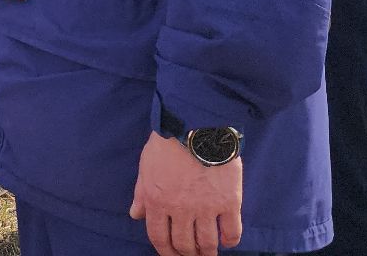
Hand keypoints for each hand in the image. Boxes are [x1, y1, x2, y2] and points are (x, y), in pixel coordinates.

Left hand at [129, 132, 242, 255]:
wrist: (197, 124)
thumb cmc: (168, 142)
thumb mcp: (146, 166)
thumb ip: (141, 193)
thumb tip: (135, 214)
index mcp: (156, 200)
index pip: (159, 237)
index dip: (165, 252)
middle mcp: (179, 209)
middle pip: (183, 244)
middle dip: (187, 254)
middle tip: (193, 255)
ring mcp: (205, 207)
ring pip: (206, 243)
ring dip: (207, 252)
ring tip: (209, 253)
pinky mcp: (228, 202)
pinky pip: (231, 231)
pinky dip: (230, 241)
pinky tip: (227, 241)